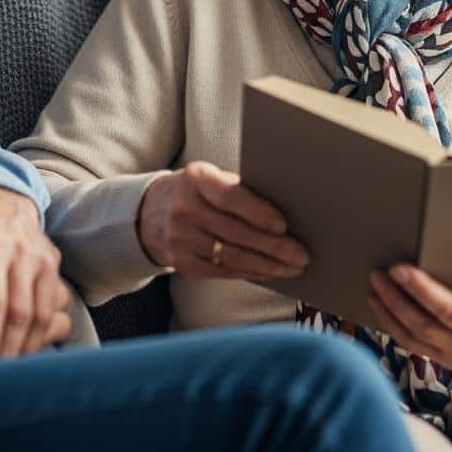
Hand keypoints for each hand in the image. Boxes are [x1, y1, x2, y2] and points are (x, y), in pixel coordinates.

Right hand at [138, 161, 308, 280]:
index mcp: (196, 178)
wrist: (150, 211)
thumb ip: (239, 189)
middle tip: (301, 254)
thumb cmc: (197, 190)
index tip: (284, 226)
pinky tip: (269, 273)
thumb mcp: (211, 177)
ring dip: (268, 265)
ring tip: (292, 267)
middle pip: (236, 232)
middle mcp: (184, 208)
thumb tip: (287, 210)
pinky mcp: (180, 262)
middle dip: (274, 247)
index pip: (230, 196)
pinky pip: (222, 272)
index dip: (258, 212)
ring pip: (232, 257)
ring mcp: (179, 238)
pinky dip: (250, 273)